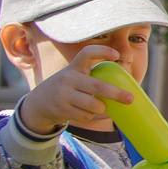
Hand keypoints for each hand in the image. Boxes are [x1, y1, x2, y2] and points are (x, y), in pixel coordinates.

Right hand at [13, 48, 131, 134]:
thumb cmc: (66, 88)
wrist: (37, 104)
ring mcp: (63, 95)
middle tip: (130, 98)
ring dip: (103, 109)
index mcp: (74, 67)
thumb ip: (92, 78)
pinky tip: (90, 114)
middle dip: (117, 94)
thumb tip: (123, 88)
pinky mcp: (62, 110)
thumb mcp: (74, 77)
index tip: (116, 56)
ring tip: (103, 107)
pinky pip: (87, 116)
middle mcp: (68, 78)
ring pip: (94, 105)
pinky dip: (94, 117)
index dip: (102, 51)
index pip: (87, 53)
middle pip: (98, 87)